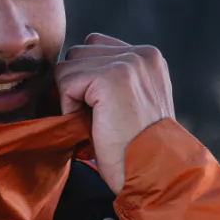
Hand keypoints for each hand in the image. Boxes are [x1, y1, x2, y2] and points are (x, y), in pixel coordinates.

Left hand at [55, 35, 174, 194]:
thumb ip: (111, 80)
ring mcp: (128, 62)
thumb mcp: (131, 105)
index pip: (95, 46)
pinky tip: (91, 126)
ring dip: (72, 97)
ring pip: (69, 65)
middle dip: (76, 86)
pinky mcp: (111, 77)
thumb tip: (67, 70)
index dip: (85, 78)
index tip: (96, 109)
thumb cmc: (136, 151)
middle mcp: (141, 54)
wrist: (154, 174)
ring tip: (94, 123)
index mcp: (148, 58)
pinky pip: (66, 81)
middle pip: (79, 52)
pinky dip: (69, 107)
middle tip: (94, 119)